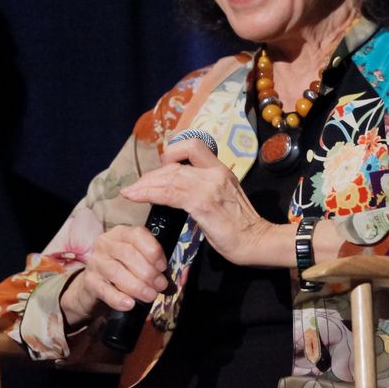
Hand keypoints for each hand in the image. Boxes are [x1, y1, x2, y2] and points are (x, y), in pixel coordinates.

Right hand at [59, 225, 169, 328]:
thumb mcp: (137, 260)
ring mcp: (95, 262)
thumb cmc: (122, 268)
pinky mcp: (89, 282)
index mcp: (120, 233)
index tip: (163, 267)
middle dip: (148, 272)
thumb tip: (171, 282)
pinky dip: (119, 298)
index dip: (153, 250)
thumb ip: (153, 266)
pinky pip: (105, 290)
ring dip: (137, 286)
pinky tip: (130, 304)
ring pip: (116, 272)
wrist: (94, 284)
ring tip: (150, 296)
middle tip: (160, 285)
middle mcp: (105, 244)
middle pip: (128, 254)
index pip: (137, 235)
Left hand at [121, 138, 286, 266]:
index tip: (161, 168)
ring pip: (169, 177)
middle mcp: (214, 173)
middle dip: (152, 175)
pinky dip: (149, 194)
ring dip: (145, 185)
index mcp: (220, 169)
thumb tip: (179, 192)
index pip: (193, 145)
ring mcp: (209, 186)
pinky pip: (169, 194)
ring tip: (131, 192)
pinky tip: (138, 197)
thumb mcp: (223, 198)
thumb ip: (204, 189)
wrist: (258, 241)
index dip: (172, 152)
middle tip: (137, 187)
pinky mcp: (203, 203)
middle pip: (174, 164)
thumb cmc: (241, 226)